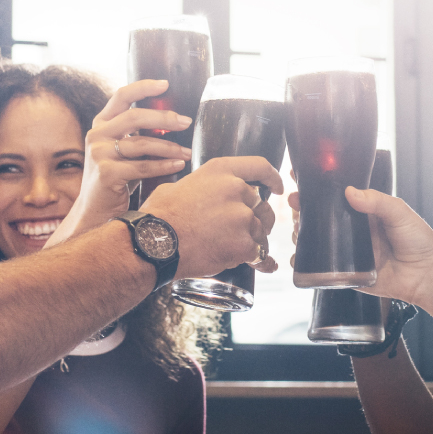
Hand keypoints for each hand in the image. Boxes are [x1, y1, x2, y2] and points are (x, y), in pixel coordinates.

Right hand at [51, 80, 192, 243]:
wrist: (95, 212)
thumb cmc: (116, 181)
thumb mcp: (123, 152)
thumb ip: (137, 135)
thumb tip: (172, 121)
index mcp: (101, 124)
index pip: (122, 96)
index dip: (143, 87)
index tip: (165, 84)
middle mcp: (96, 135)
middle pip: (135, 117)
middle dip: (164, 118)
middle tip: (185, 122)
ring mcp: (99, 154)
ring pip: (141, 144)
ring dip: (169, 147)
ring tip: (186, 152)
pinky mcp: (106, 174)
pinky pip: (142, 167)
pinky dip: (164, 166)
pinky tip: (178, 166)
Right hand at [144, 156, 281, 278]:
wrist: (155, 244)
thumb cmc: (159, 217)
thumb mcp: (179, 187)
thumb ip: (201, 187)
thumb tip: (203, 194)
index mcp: (220, 172)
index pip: (258, 167)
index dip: (272, 177)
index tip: (277, 187)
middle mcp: (236, 190)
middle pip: (260, 207)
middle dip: (255, 220)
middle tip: (241, 232)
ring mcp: (242, 218)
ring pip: (261, 231)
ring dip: (253, 241)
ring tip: (234, 250)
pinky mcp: (243, 244)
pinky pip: (260, 254)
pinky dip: (261, 262)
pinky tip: (262, 266)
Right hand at [288, 186, 432, 303]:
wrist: (425, 275)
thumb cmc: (418, 241)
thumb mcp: (399, 212)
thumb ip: (376, 201)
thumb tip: (349, 191)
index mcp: (362, 213)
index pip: (333, 197)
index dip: (315, 187)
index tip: (299, 176)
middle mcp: (350, 232)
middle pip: (318, 218)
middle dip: (301, 209)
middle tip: (296, 203)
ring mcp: (346, 253)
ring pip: (314, 241)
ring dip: (300, 233)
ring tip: (298, 228)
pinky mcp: (344, 273)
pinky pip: (320, 269)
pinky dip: (304, 263)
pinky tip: (297, 256)